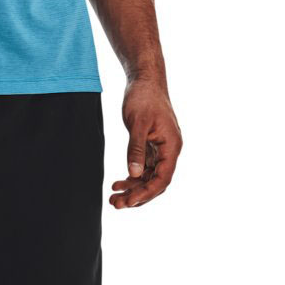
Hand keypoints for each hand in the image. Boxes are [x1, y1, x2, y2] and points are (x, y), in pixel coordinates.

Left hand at [110, 78, 181, 208]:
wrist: (144, 80)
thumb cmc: (143, 98)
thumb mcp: (137, 124)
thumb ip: (136, 150)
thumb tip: (134, 174)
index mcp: (172, 146)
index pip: (162, 179)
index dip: (146, 193)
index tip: (128, 202)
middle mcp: (169, 151)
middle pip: (156, 183)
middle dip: (136, 196)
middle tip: (115, 204)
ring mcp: (161, 151)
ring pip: (149, 179)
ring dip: (132, 190)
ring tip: (113, 197)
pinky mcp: (151, 148)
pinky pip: (144, 170)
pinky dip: (132, 179)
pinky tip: (117, 184)